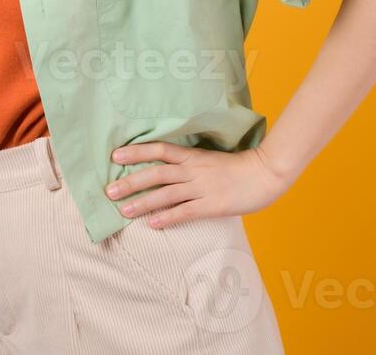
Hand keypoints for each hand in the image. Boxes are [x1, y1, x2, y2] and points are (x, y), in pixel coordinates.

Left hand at [104, 141, 290, 229]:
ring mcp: (202, 188)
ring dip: (143, 203)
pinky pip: (185, 212)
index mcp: (193, 156)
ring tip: (124, 211)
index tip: (115, 156)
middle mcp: (193, 170)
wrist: (266, 173)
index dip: (136, 152)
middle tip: (109, 191)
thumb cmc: (240, 167)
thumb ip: (190, 164)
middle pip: (156, 174)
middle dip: (131, 182)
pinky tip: (153, 225)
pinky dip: (168, 218)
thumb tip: (168, 169)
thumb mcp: (210, 159)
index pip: (159, 150)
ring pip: (166, 195)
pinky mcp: (212, 205)